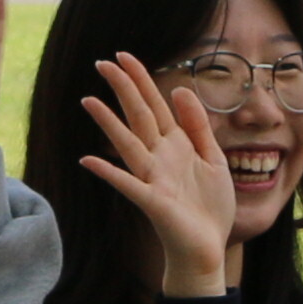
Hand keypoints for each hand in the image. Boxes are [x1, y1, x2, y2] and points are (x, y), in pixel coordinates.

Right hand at [73, 52, 239, 298]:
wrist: (208, 247)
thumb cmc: (210, 207)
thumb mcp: (214, 159)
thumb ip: (198, 126)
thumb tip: (180, 89)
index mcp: (176, 145)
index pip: (155, 105)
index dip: (141, 80)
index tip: (124, 56)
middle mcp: (159, 157)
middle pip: (138, 116)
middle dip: (123, 89)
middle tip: (101, 62)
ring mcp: (153, 178)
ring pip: (128, 143)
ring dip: (108, 122)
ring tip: (89, 100)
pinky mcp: (152, 201)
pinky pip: (127, 184)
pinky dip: (109, 172)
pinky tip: (88, 160)